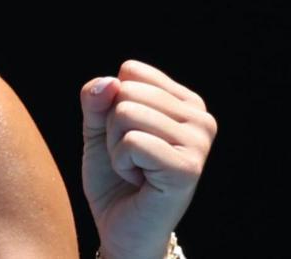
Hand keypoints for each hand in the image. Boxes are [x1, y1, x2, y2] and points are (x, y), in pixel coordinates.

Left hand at [79, 60, 217, 258]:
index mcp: (186, 102)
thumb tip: (109, 82)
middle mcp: (201, 118)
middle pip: (126, 91)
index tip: (128, 135)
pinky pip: (132, 141)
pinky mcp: (188, 168)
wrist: (121, 227)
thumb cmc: (114, 176)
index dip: (112, 103)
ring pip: (125, 113)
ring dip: (115, 146)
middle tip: (130, 157)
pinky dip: (122, 162)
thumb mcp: (98, 128)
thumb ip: (96, 99)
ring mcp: (199, 143)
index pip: (131, 71)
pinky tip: (140, 180)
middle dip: (112, 127)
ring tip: (135, 169)